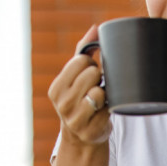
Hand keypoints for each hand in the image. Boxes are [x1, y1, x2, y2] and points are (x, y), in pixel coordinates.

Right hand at [47, 25, 110, 145]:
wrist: (83, 137)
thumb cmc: (81, 99)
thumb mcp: (76, 77)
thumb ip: (84, 51)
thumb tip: (95, 28)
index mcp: (56, 88)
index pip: (80, 61)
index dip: (90, 64)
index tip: (90, 73)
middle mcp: (62, 103)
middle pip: (92, 74)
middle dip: (99, 78)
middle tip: (97, 87)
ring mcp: (75, 119)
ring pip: (100, 92)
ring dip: (106, 94)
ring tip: (101, 100)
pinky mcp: (90, 130)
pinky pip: (109, 109)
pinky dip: (110, 108)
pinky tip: (104, 112)